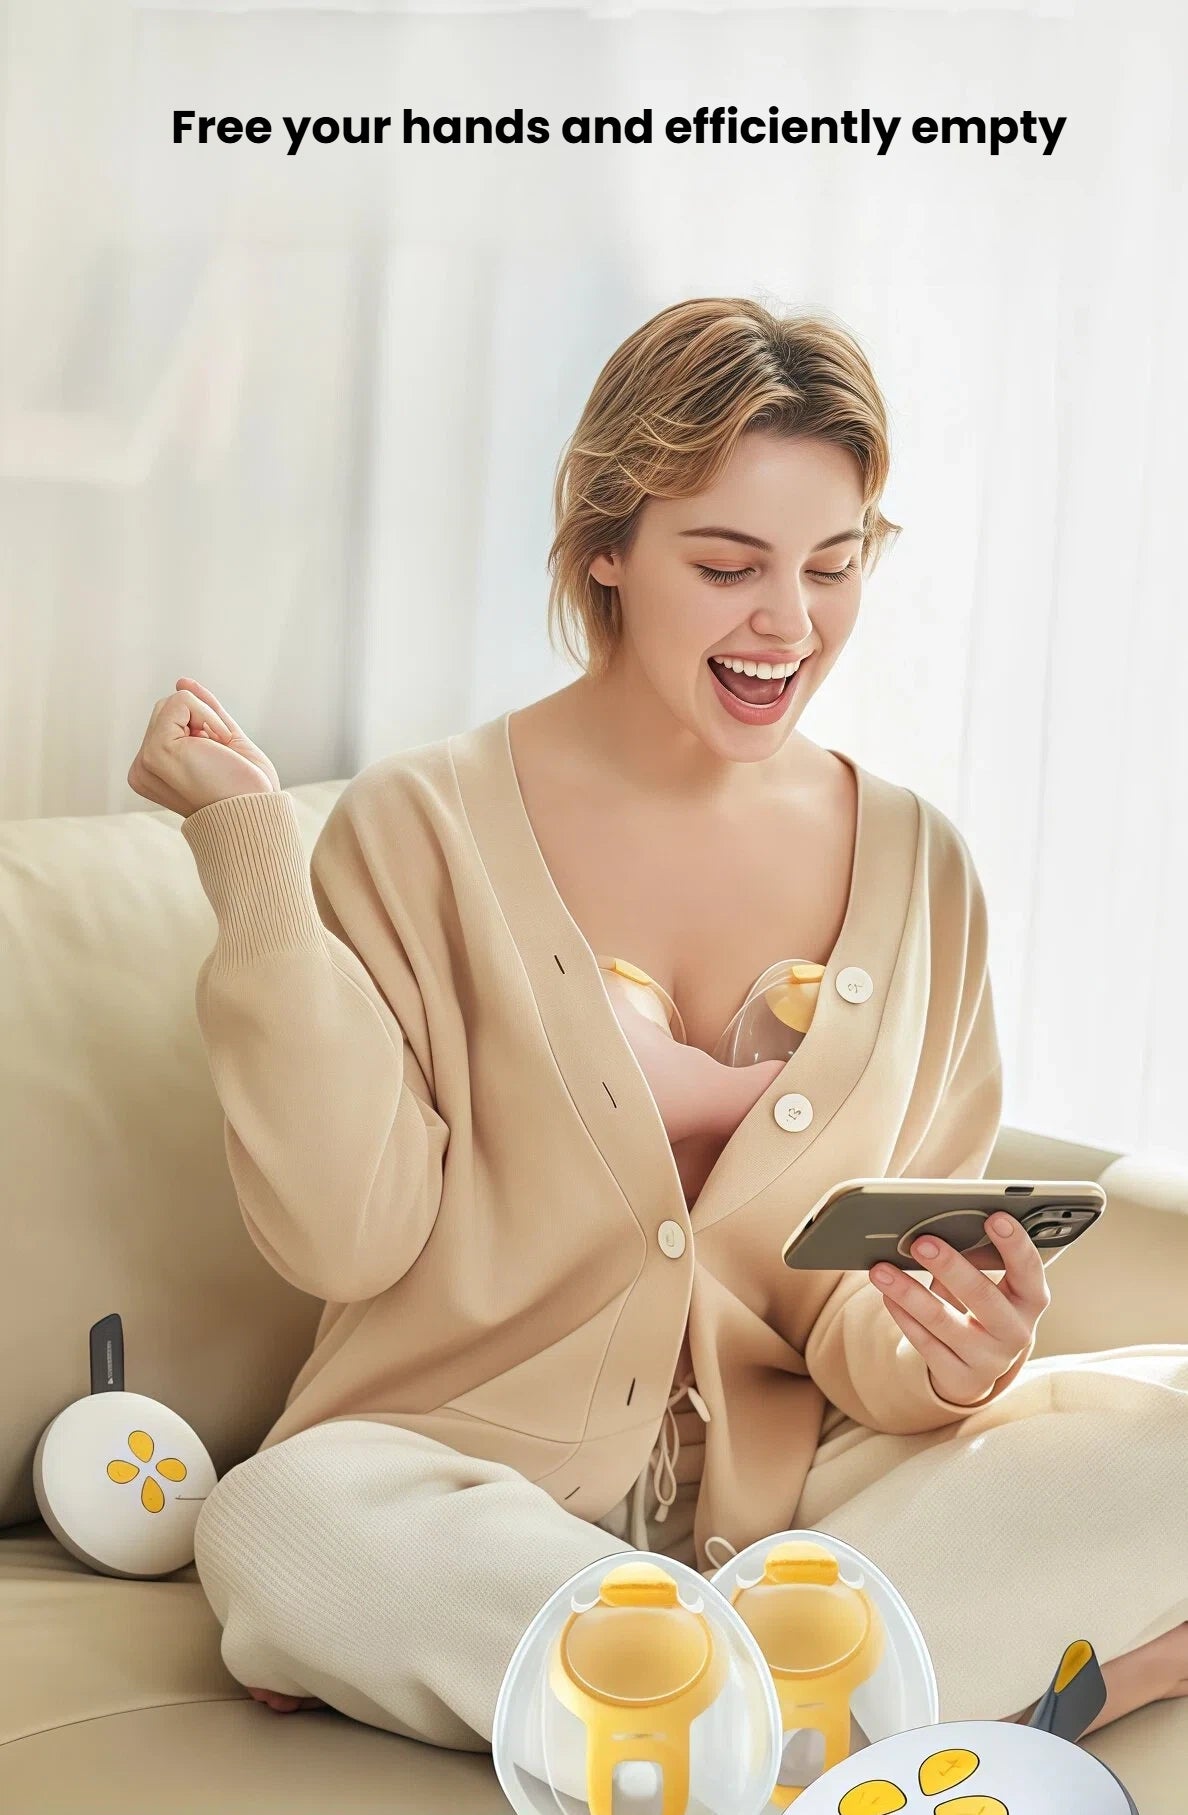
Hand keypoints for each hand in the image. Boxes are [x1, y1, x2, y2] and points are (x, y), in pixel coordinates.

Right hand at [127, 677, 279, 816]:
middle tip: (220, 756)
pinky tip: (218, 745)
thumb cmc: (247, 787)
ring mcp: (145, 760)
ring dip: (208, 719)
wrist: (257, 812)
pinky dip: (208, 715)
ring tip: (217, 754)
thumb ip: (203, 711)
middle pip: (167, 708)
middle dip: (202, 720)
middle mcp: (142, 767)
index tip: (218, 760)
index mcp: (153, 770)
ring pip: (173, 701)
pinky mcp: (155, 751)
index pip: (170, 720)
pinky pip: (181, 701)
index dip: (203, 727)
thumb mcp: (225, 739)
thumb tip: (181, 681)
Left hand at [868, 1213, 1050, 1405]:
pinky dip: (903, 1316)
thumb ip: (975, 1260)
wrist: (980, 1368)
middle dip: (951, 1267)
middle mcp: (1016, 1332)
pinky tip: (886, 1296)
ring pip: (943, 1322)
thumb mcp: (992, 1286)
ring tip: (881, 1269)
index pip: (1029, 1269)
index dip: (1015, 1244)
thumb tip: (937, 1231)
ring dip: (909, 1292)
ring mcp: (988, 1359)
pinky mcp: (959, 1376)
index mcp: (1030, 1300)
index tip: (995, 1217)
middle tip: (921, 1242)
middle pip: (983, 1297)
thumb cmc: (985, 1308)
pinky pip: (925, 1343)